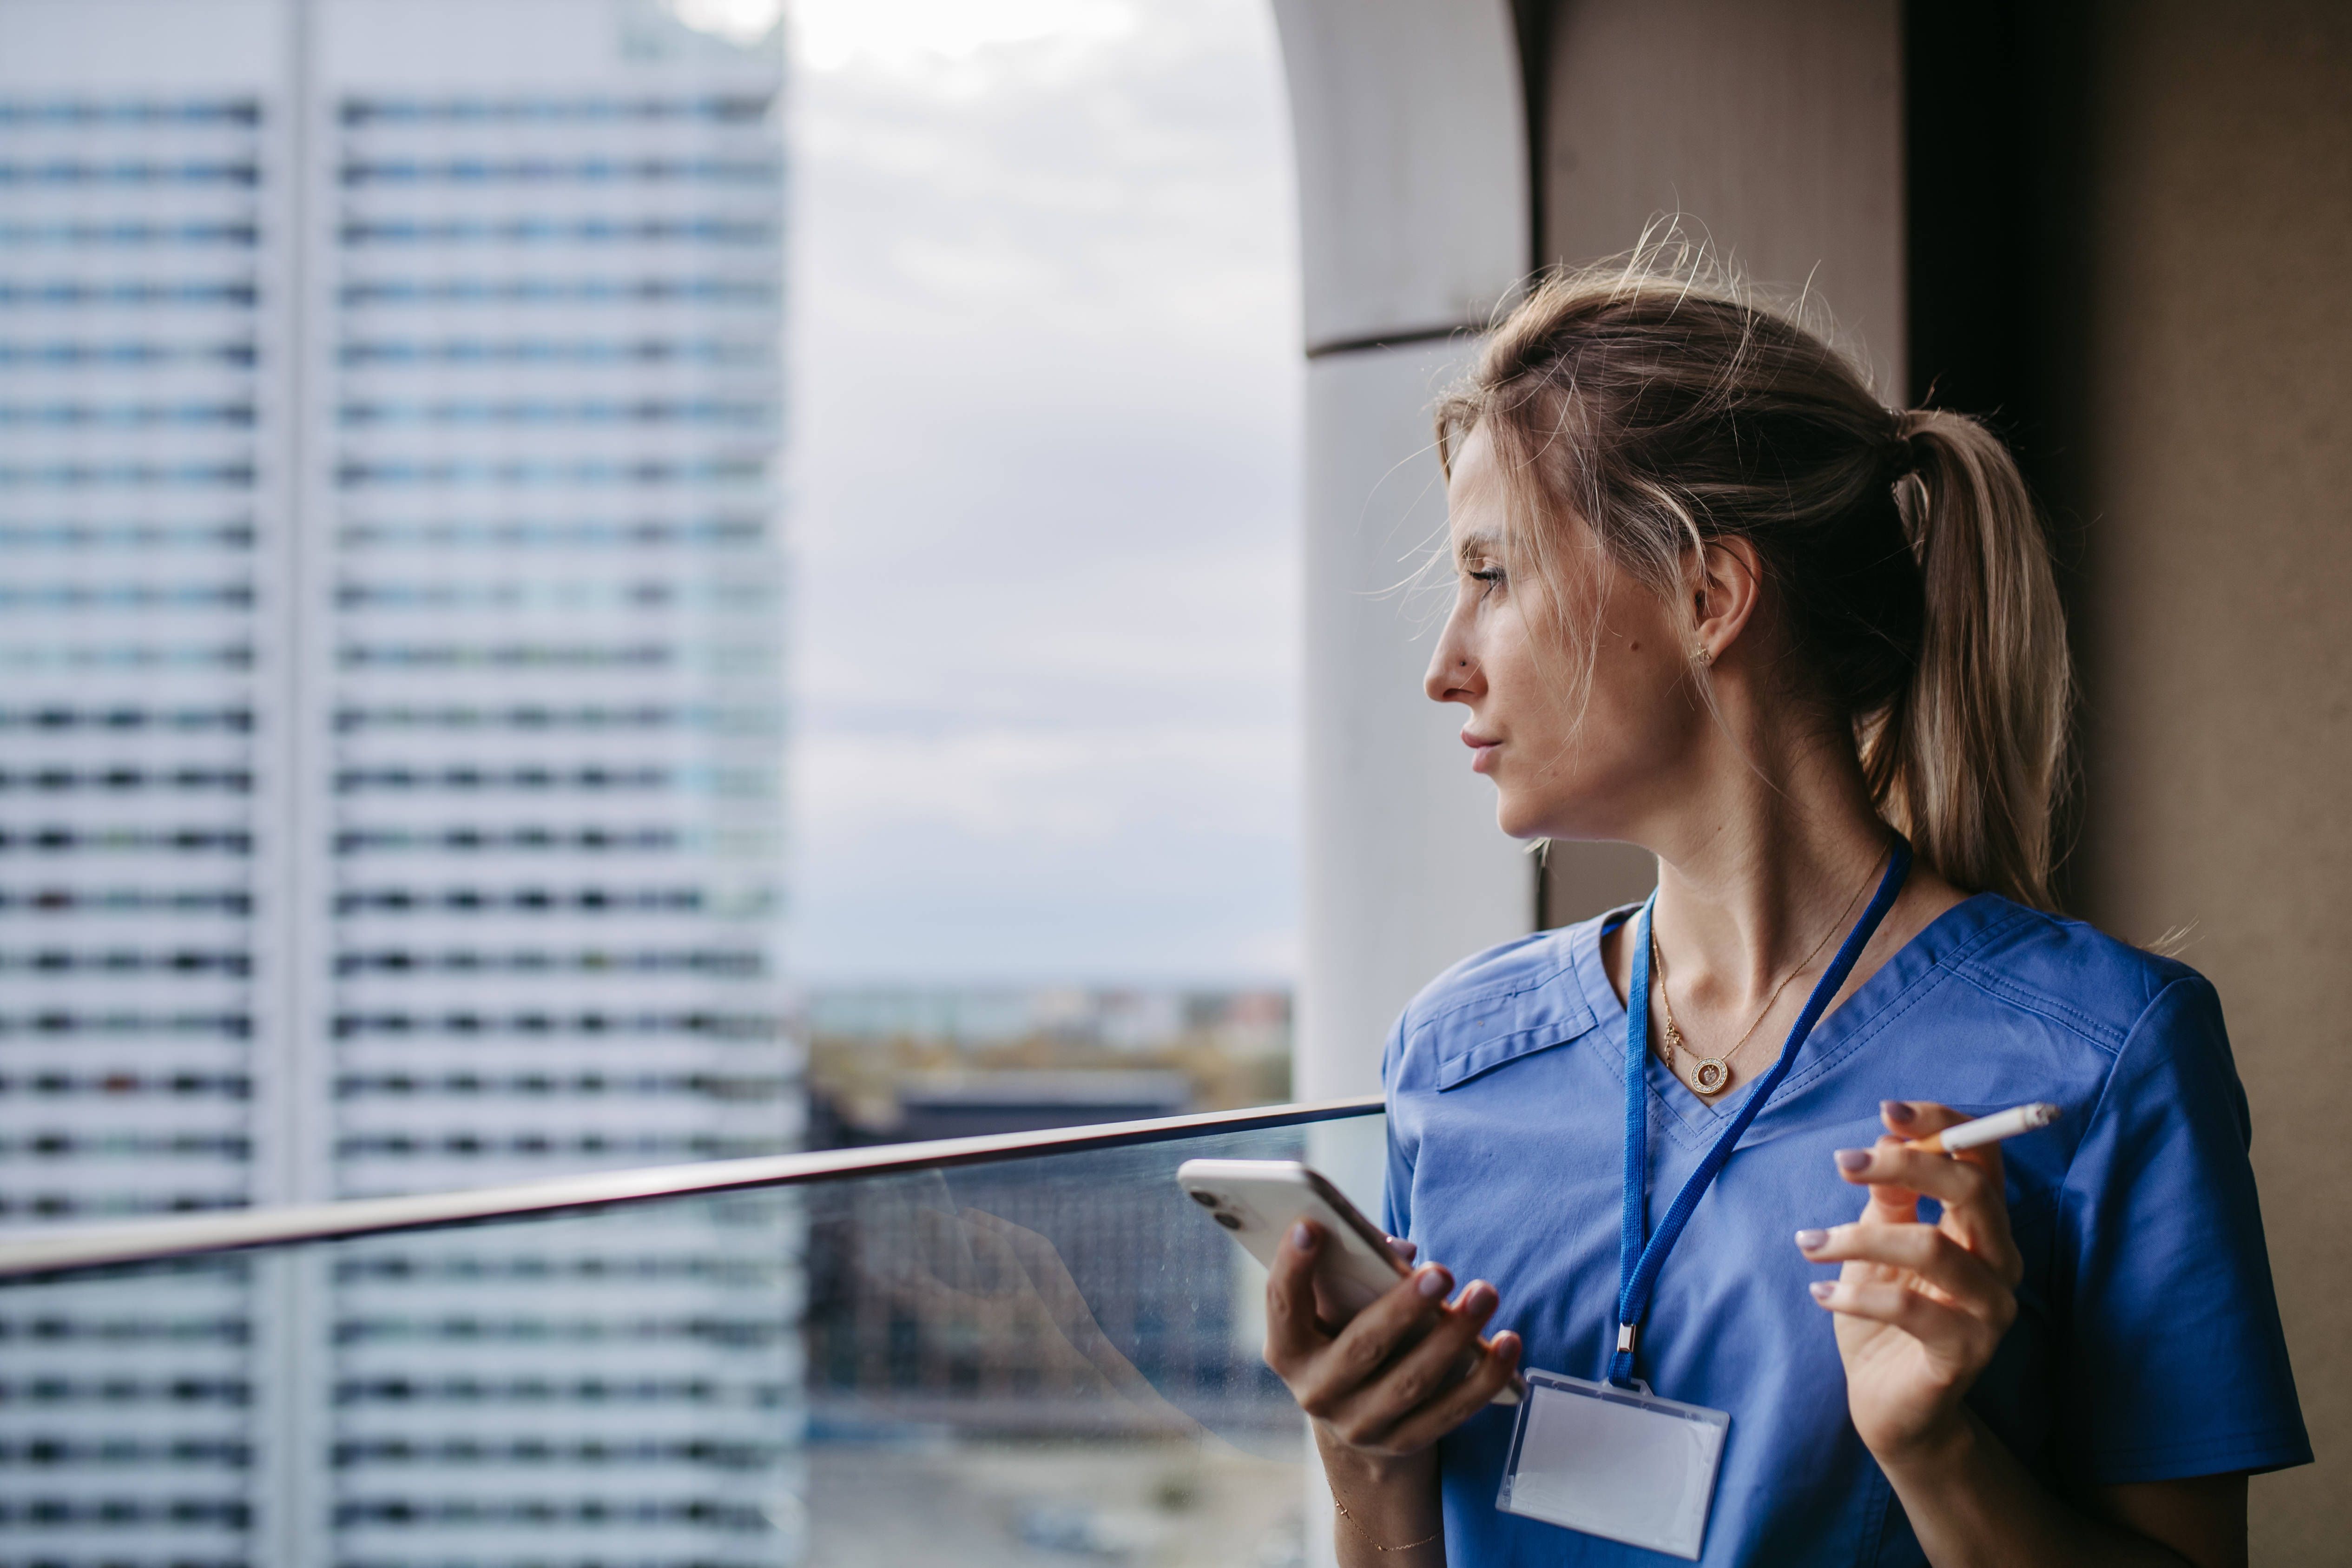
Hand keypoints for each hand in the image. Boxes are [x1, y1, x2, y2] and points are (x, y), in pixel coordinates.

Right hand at [1263, 1220, 1521, 1460]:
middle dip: (1404, 1308)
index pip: (1282, 1305)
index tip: (1312, 1224)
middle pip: (1362, 1348)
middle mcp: (1317, 1393)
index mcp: (1288, 1350)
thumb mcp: (1334, 1308)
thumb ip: (1353, 1272)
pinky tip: (1508, 1343)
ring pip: (1413, 1382)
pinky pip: (1451, 1411)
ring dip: (1454, 1336)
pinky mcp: (1405, 1444)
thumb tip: (1401, 1252)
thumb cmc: (1345, 1335)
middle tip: (1441, 1272)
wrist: (1355, 1419)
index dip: (1292, 1266)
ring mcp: (1361, 1425)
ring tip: (1484, 1294)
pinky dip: (1484, 1377)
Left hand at [1796, 1100, 2023, 1463]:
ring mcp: (1991, 1310)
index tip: (1887, 1109)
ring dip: (1859, 1237)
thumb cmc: (1884, 1309)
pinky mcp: (1968, 1353)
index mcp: (1982, 1226)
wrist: (1887, 1399)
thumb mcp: (1876, 1240)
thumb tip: (1883, 1137)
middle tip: (1842, 1162)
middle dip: (1905, 1164)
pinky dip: (1857, 1296)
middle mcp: (2000, 1262)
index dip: (1942, 1124)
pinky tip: (1821, 1295)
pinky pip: (1912, 1310)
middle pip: (1971, 1191)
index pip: (1983, 1158)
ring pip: (1934, 1249)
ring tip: (1810, 1245)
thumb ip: (1889, 1194)